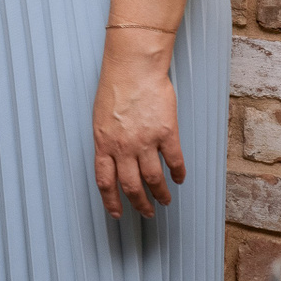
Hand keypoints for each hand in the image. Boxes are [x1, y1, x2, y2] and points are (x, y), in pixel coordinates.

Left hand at [91, 28, 183, 218]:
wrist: (134, 67)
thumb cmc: (115, 86)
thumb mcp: (100, 118)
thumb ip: (107, 140)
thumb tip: (113, 159)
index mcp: (103, 142)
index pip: (105, 181)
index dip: (111, 201)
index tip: (117, 213)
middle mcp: (123, 146)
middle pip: (131, 186)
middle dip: (139, 204)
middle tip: (147, 213)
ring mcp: (146, 141)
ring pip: (154, 179)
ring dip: (160, 194)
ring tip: (165, 201)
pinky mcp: (167, 133)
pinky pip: (174, 161)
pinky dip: (178, 174)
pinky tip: (180, 179)